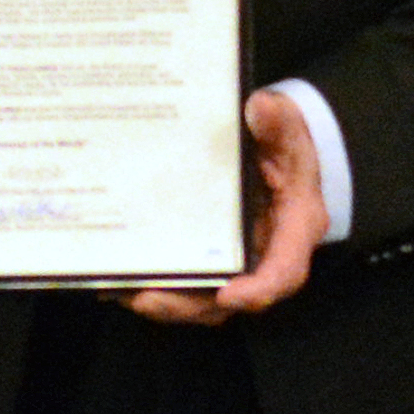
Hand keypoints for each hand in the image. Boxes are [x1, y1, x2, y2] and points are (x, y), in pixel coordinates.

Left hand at [128, 90, 329, 325]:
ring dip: (165, 301)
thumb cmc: (284, 144)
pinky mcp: (212, 258)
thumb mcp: (286, 129)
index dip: (257, 289)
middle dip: (189, 305)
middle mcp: (265, 255)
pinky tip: (120, 279)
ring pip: (204, 298)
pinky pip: (188, 283)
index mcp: (293, 229)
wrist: (277, 150)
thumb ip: (278, 123)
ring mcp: (237, 262)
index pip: (283, 271)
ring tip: (123, 291)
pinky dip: (157, 285)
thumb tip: (262, 108)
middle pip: (232, 296)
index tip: (226, 295)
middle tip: (146, 298)